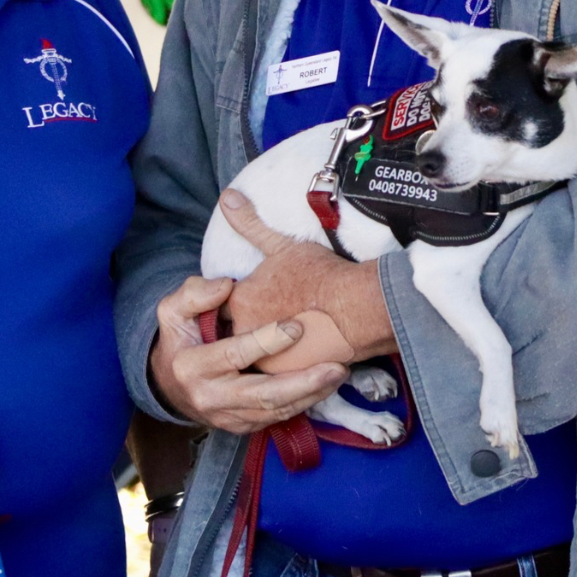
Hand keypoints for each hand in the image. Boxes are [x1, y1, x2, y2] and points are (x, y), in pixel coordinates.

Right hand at [148, 274, 345, 433]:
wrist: (169, 385)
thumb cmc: (179, 340)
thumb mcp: (173, 310)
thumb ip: (194, 294)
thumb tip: (226, 286)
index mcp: (192, 366)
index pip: (236, 354)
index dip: (268, 341)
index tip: (298, 326)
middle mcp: (210, 398)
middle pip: (264, 396)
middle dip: (303, 383)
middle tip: (335, 366)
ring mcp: (227, 417)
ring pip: (276, 411)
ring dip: (311, 395)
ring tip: (339, 374)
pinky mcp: (242, 427)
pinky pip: (277, 418)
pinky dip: (304, 403)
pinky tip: (324, 386)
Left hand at [218, 188, 396, 366]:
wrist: (356, 308)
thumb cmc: (321, 274)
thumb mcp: (282, 246)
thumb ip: (250, 224)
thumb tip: (227, 197)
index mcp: (239, 301)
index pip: (220, 307)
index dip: (235, 303)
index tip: (255, 301)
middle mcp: (243, 333)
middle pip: (233, 337)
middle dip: (244, 333)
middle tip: (269, 325)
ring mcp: (263, 360)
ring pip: (252, 360)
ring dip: (261, 354)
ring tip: (284, 345)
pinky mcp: (285, 379)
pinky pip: (275, 377)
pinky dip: (282, 369)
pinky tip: (298, 359)